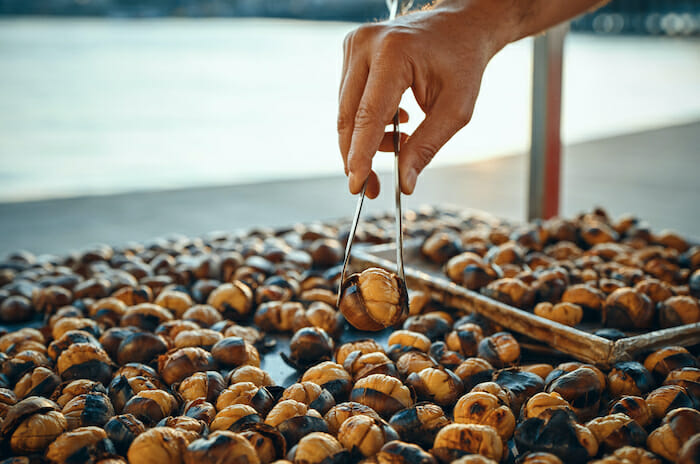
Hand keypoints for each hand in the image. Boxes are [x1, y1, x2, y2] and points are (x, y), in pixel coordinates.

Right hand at [337, 0, 510, 197]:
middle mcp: (366, 45)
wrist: (460, 25)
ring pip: (345, 112)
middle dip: (357, 157)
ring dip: (365, 139)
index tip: (358, 186)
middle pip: (348, 117)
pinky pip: (349, 100)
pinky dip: (366, 122)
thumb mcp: (456, 110)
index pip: (368, 116)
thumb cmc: (463, 62)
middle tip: (371, 187)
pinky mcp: (351, 51)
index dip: (360, 156)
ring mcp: (354, 45)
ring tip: (399, 141)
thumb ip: (427, 147)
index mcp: (394, 54)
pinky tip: (395, 121)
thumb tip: (404, 184)